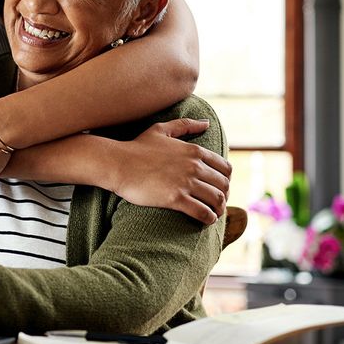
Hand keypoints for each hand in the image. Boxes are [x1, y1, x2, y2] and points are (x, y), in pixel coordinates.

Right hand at [109, 118, 231, 224]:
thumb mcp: (161, 130)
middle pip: (223, 185)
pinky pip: (202, 211)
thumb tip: (206, 123)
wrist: (117, 163)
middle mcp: (194, 166)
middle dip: (224, 196)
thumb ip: (186, 125)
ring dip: (219, 209)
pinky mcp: (175, 198)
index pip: (225, 168)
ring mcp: (186, 182)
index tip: (219, 188)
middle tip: (217, 204)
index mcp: (194, 150)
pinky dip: (208, 218)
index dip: (226, 180)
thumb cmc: (136, 147)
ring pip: (216, 199)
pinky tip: (206, 220)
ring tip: (214, 214)